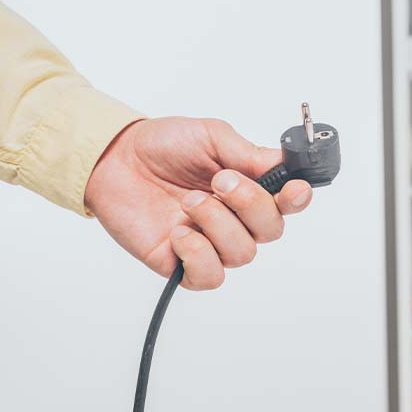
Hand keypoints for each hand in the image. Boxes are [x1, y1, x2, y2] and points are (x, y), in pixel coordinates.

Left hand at [84, 117, 311, 289]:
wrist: (115, 159)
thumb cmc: (164, 146)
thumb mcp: (210, 136)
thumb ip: (247, 153)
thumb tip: (282, 165)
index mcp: (250, 187)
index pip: (288, 203)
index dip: (297, 199)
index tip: (293, 190)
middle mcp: (236, 218)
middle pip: (271, 230)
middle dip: (251, 204)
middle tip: (221, 181)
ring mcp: (211, 242)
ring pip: (243, 253)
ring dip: (218, 223)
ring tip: (189, 202)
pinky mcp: (183, 263)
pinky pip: (211, 275)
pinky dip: (200, 253)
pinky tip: (181, 232)